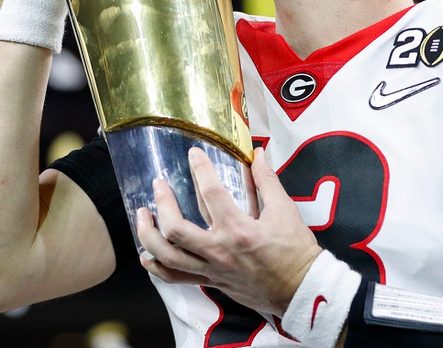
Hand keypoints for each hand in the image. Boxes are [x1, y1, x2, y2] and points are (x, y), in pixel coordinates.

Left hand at [136, 147, 321, 316]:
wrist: (300, 288)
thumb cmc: (295, 250)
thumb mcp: (285, 209)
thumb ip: (268, 180)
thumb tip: (258, 154)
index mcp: (239, 230)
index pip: (211, 193)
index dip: (200, 169)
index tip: (193, 153)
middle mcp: (220, 251)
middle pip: (175, 228)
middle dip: (162, 203)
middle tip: (159, 184)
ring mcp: (212, 270)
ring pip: (168, 256)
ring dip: (148, 235)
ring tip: (141, 214)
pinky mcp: (211, 282)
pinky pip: (175, 278)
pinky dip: (156, 267)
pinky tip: (146, 255)